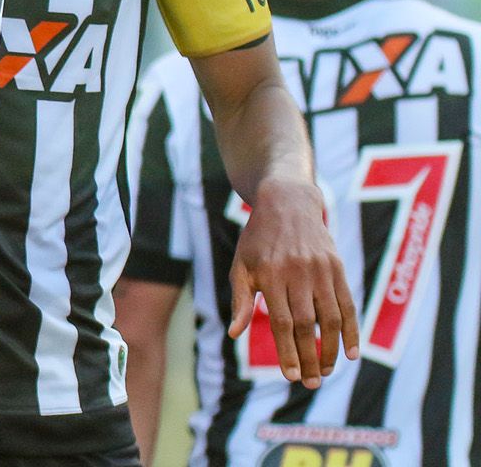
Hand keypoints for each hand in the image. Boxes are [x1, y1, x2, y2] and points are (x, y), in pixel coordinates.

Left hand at [227, 175, 358, 386]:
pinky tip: (351, 353)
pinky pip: (348, 305)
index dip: (288, 352)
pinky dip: (352, 330)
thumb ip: (241, 300)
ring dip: (331, 349)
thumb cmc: (258, 240)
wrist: (287, 203)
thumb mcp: (241, 266)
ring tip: (326, 372)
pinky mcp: (338, 268)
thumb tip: (234, 334)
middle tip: (311, 384)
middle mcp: (299, 274)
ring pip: (331, 318)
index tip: (291, 377)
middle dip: (310, 358)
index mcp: (272, 275)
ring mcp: (321, 271)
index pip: (283, 323)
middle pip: (308, 325)